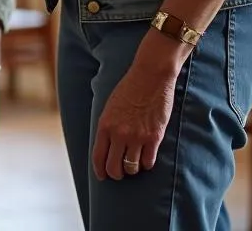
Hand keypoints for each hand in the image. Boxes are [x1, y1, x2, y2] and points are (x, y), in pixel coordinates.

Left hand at [92, 59, 176, 179]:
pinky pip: (148, 162)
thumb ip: (108, 125)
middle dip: (116, 173)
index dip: (100, 170)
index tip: (103, 176)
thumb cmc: (130, 87)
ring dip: (132, 169)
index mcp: (105, 124)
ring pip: (131, 168)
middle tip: (121, 171)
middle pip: (114, 168)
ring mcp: (137, 137)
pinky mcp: (154, 137)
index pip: (98, 156)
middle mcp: (119, 133)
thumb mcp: (110, 105)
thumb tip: (106, 144)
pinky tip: (146, 156)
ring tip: (134, 162)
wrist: (150, 76)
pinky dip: (146, 163)